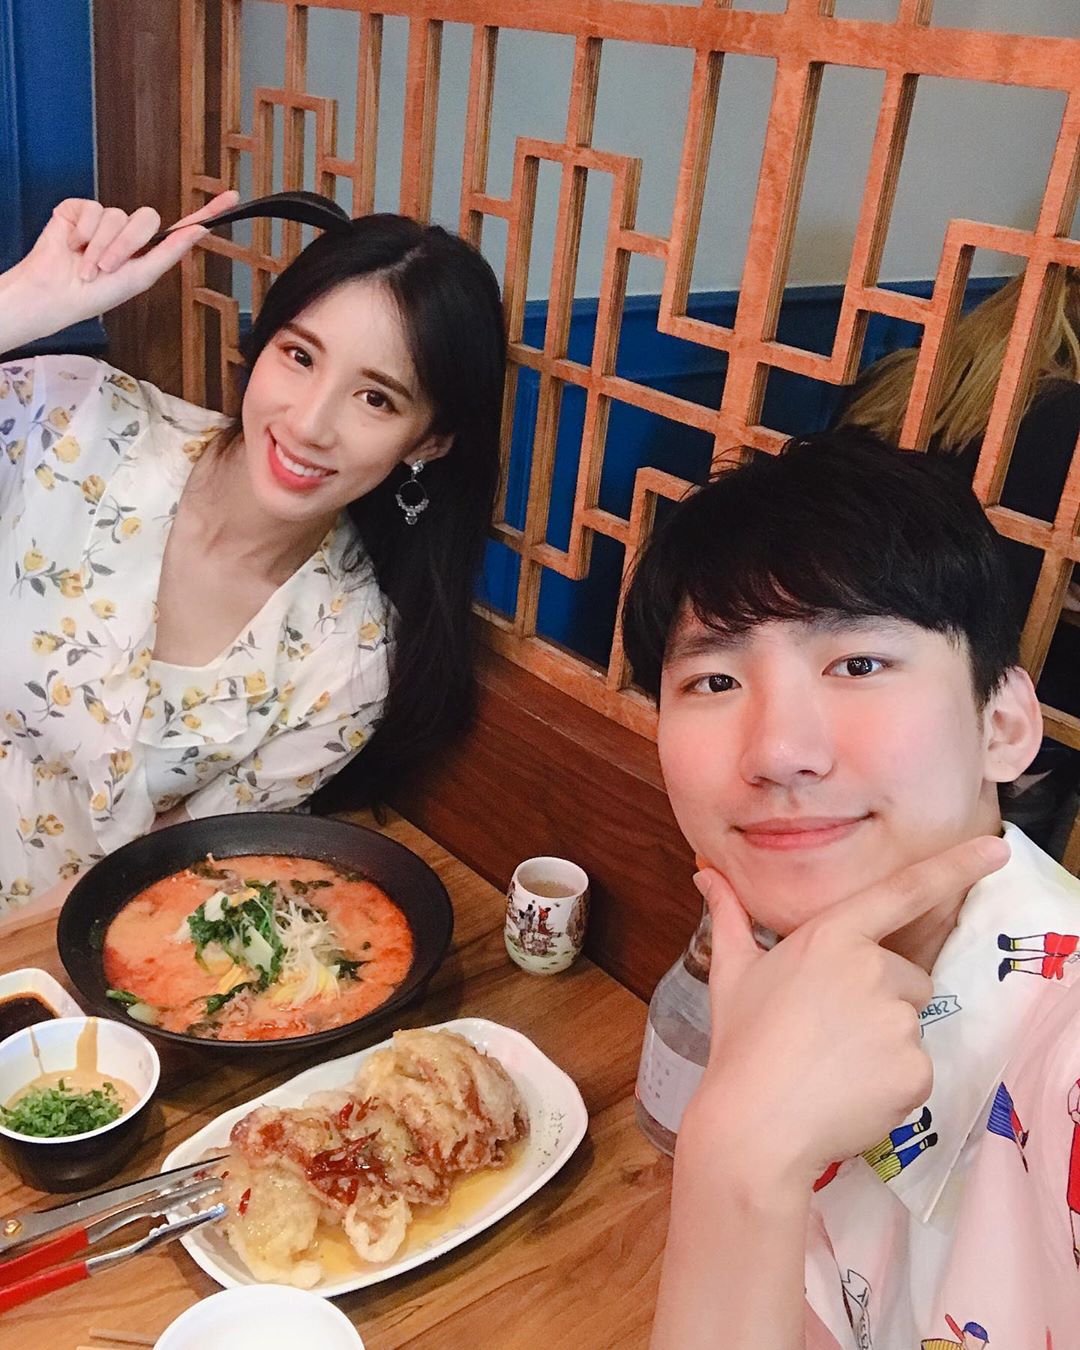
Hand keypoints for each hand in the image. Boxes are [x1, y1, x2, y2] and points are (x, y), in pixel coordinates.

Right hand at [2, 191, 238, 346]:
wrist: (56, 293)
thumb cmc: (96, 294)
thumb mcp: (141, 277)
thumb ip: (170, 252)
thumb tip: (199, 231)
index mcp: (147, 249)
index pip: (181, 226)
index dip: (206, 211)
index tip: (231, 197)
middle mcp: (129, 231)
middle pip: (146, 218)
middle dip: (127, 246)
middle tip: (108, 268)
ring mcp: (104, 219)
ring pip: (117, 215)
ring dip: (102, 246)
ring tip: (88, 265)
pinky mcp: (80, 209)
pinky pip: (92, 209)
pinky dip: (83, 233)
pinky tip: (73, 246)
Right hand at [684, 835, 1009, 1186]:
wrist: (755, 1126)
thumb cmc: (742, 1043)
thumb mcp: (732, 971)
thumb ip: (730, 916)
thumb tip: (706, 875)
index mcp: (833, 937)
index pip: (903, 892)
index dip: (954, 866)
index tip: (995, 849)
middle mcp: (873, 969)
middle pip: (908, 976)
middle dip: (882, 999)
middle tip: (831, 1029)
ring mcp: (897, 1021)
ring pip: (911, 1023)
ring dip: (886, 1041)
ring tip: (835, 1063)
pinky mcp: (915, 1069)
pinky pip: (916, 1067)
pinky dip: (891, 1081)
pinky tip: (850, 1090)